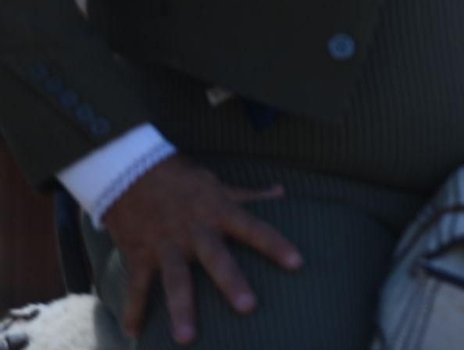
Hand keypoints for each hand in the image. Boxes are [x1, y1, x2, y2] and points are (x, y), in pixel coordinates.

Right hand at [102, 155, 301, 344]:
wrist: (128, 169)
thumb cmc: (179, 177)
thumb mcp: (215, 182)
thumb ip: (248, 194)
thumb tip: (281, 192)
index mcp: (218, 211)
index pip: (254, 228)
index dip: (276, 245)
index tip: (297, 264)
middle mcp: (195, 230)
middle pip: (216, 258)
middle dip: (231, 282)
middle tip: (248, 308)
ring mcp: (166, 244)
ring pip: (175, 279)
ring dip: (181, 308)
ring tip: (187, 339)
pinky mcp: (139, 253)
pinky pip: (136, 285)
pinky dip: (133, 310)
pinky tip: (134, 335)